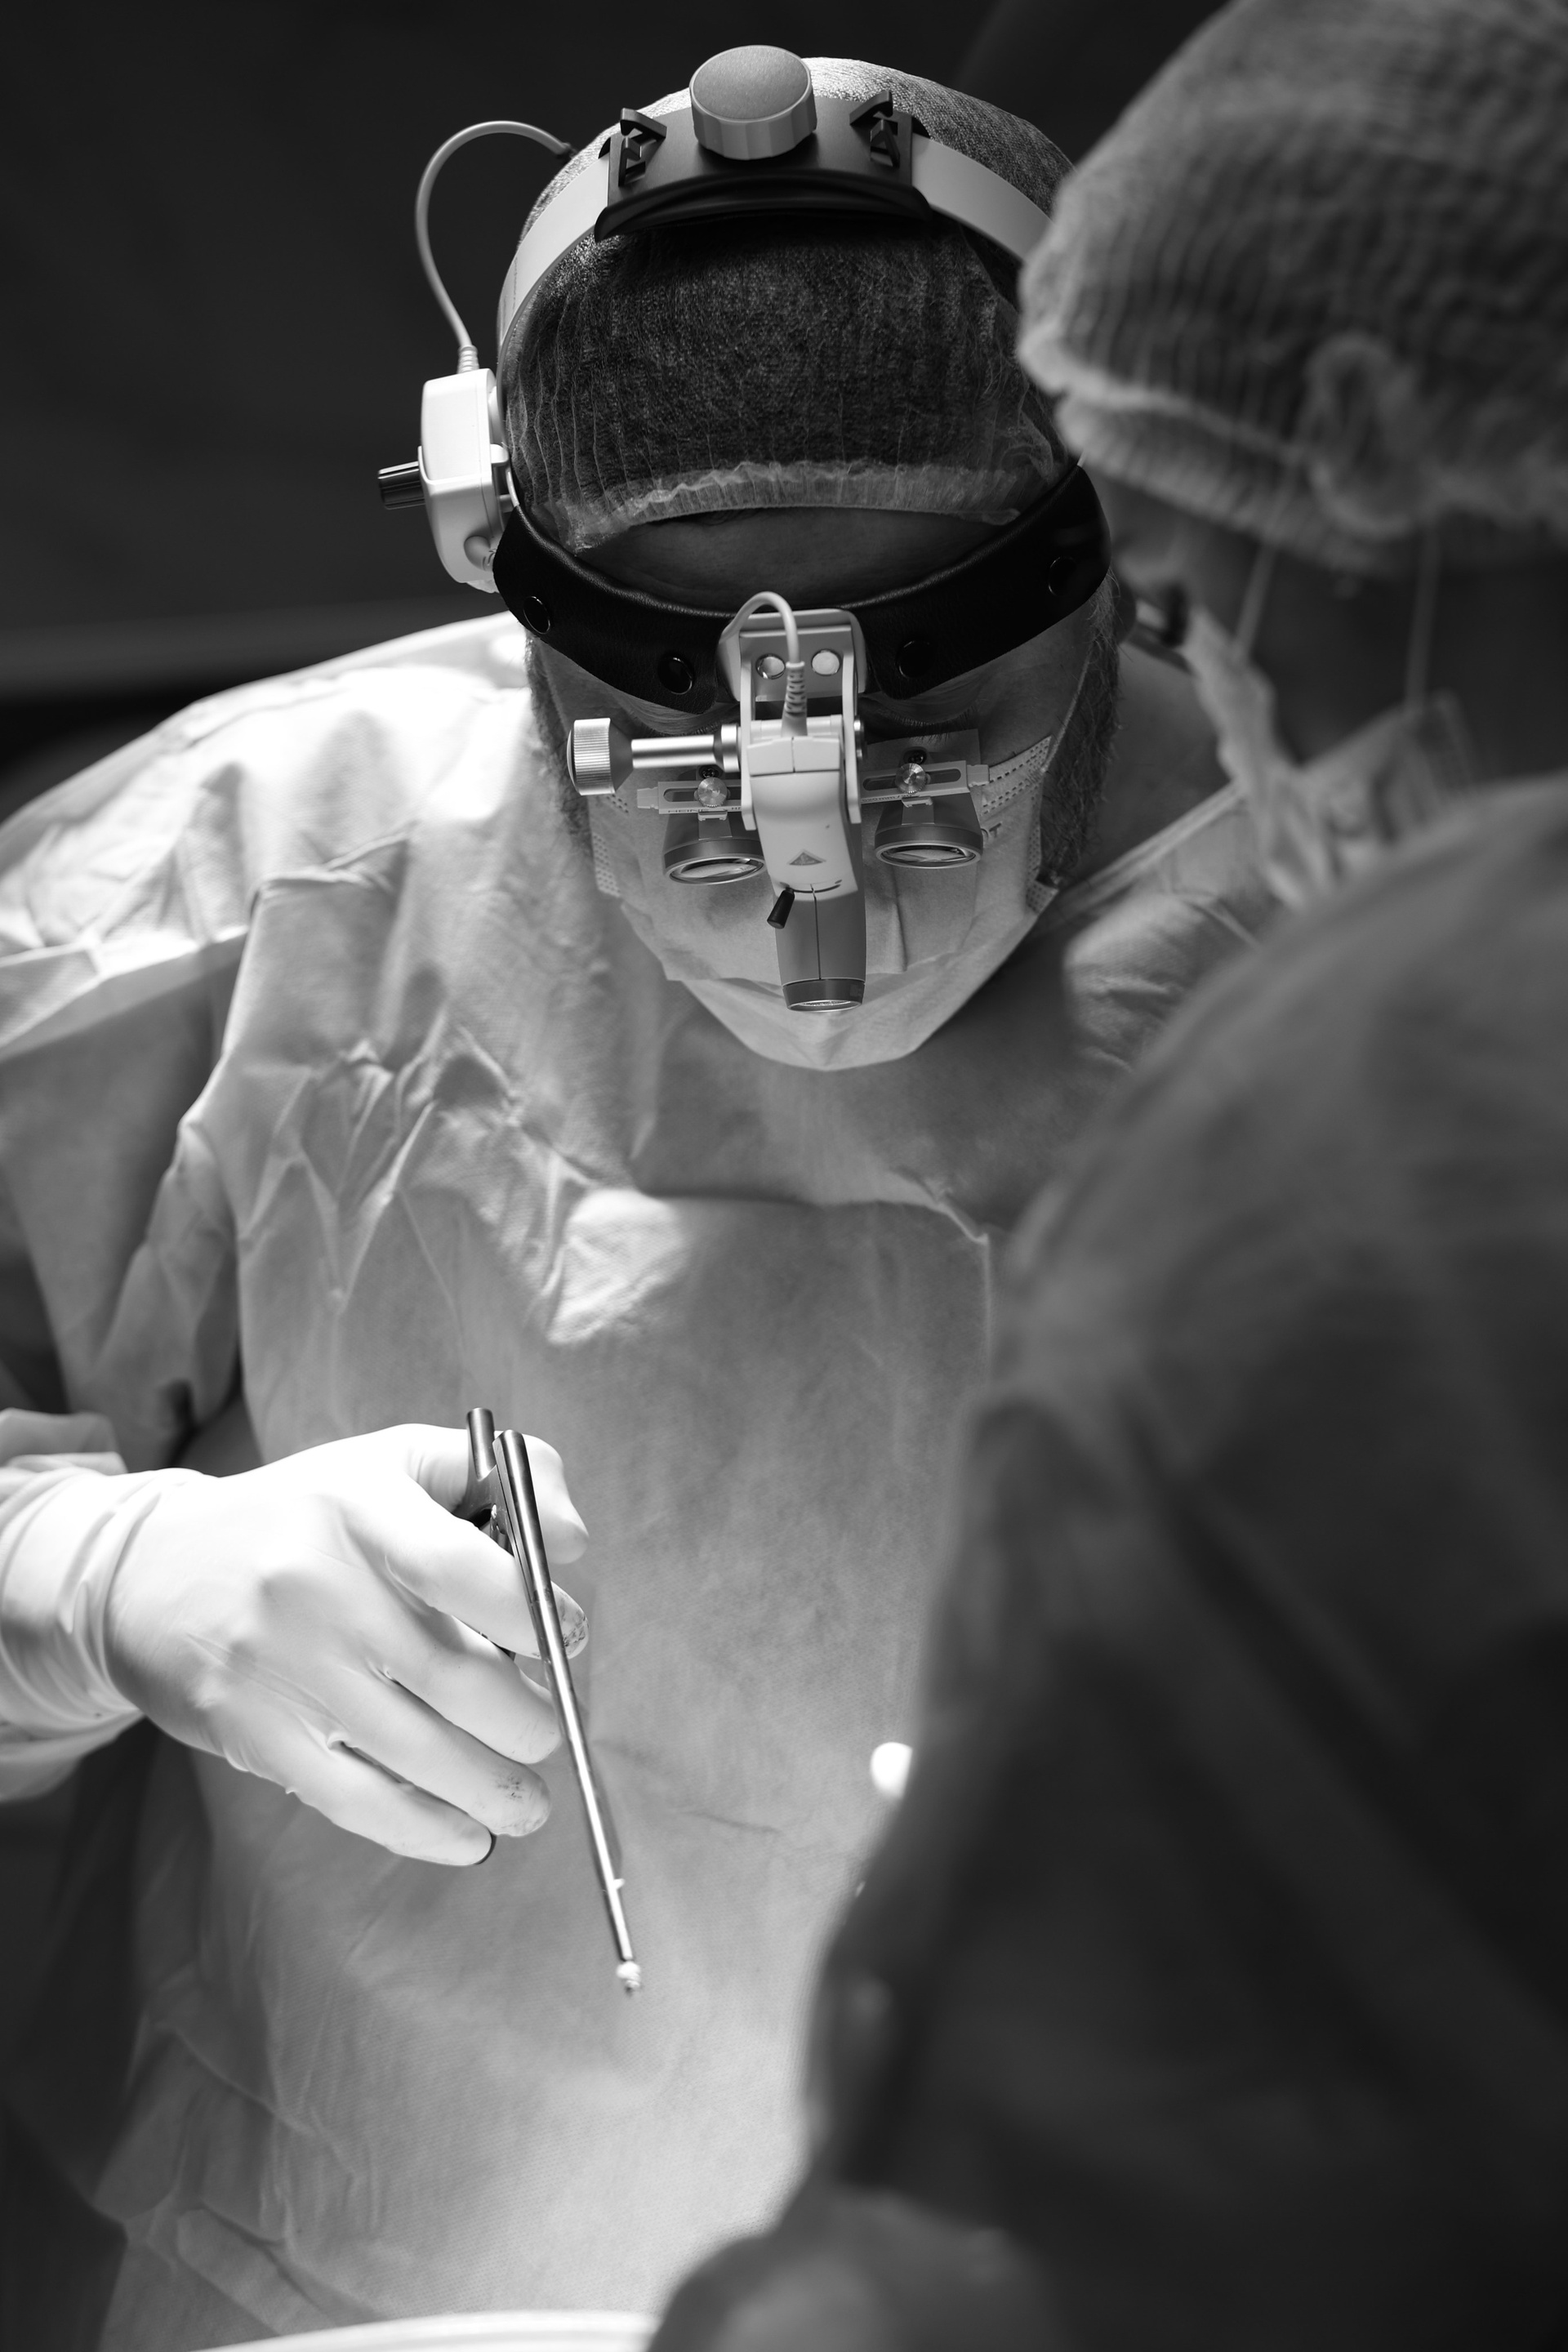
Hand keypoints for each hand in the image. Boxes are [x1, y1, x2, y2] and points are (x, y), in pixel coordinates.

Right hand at [101, 1424, 587, 1864]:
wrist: (148, 1572)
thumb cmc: (307, 1515)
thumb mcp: (395, 1461)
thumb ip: (504, 1473)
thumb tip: (573, 1542)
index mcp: (362, 1507)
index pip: (464, 1569)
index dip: (531, 1613)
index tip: (564, 1636)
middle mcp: (319, 1586)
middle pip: (455, 1677)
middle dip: (528, 1720)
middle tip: (551, 1727)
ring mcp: (285, 1666)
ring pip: (418, 1752)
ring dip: (494, 1790)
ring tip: (529, 1802)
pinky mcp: (256, 1734)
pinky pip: (356, 1800)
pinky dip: (425, 1830)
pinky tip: (469, 1837)